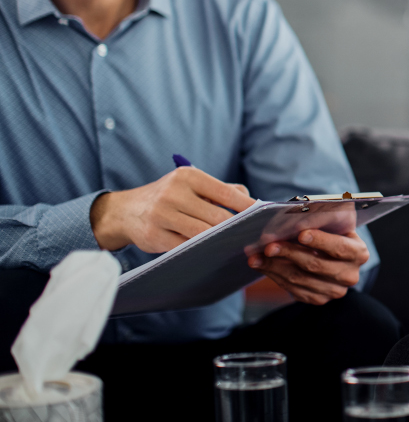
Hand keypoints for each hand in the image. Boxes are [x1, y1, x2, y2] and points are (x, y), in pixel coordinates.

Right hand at [90, 166, 254, 252]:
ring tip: (236, 244)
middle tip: (252, 235)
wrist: (126, 211)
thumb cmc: (170, 196)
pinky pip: (185, 246)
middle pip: (217, 216)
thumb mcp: (193, 185)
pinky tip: (212, 251)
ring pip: (203, 233)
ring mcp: (162, 215)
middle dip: (236, 227)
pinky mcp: (154, 236)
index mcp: (188, 176)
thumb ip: (223, 190)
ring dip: (221, 240)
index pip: (226, 192)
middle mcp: (174, 193)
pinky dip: (201, 250)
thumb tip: (251, 200)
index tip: (262, 216)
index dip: (247, 207)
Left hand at [248, 229, 369, 304]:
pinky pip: (293, 289)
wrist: (335, 256)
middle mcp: (350, 275)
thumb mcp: (335, 224)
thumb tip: (297, 212)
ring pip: (300, 279)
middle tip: (269, 246)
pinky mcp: (318, 299)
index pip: (339, 248)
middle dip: (289, 253)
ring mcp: (334, 290)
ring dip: (275, 266)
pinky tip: (262, 265)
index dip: (321, 241)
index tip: (301, 234)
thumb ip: (322, 220)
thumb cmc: (332, 233)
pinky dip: (275, 276)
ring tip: (256, 256)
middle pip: (316, 265)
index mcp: (358, 253)